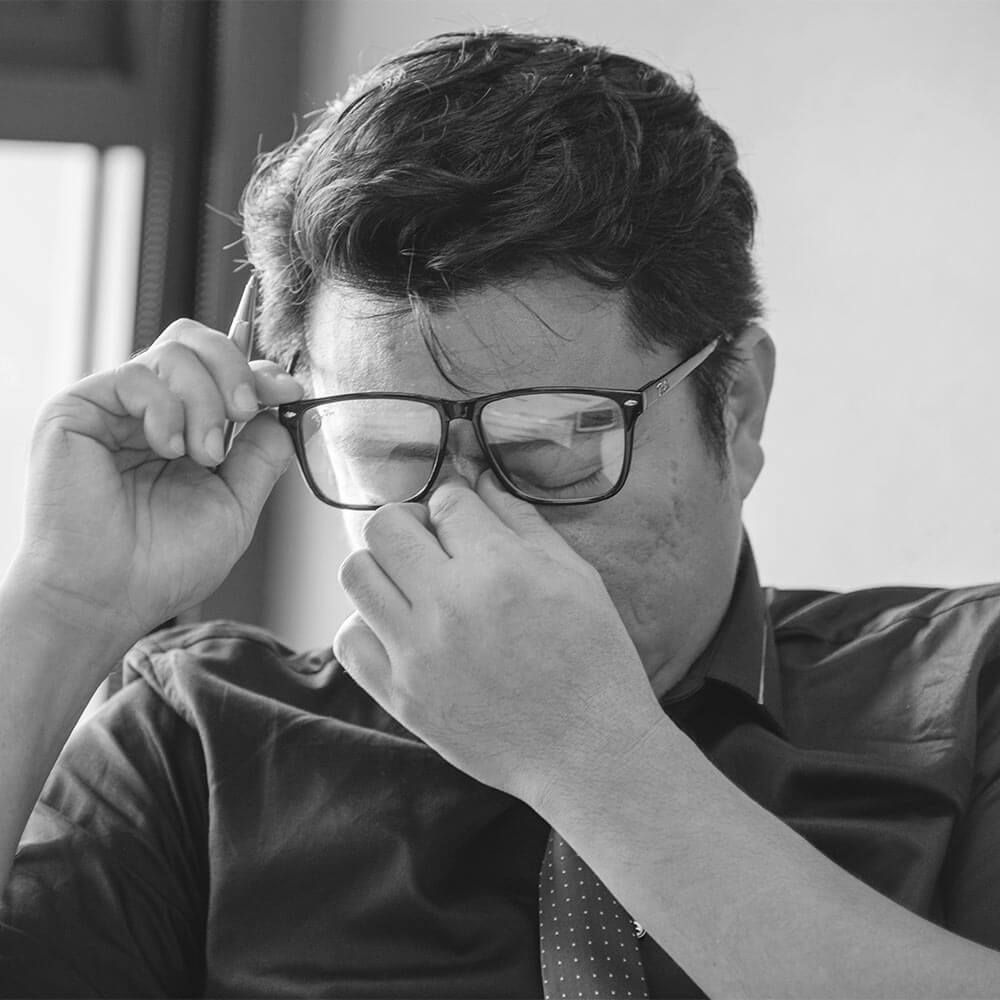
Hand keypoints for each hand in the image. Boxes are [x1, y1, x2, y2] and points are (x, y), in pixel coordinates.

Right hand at [13, 319, 302, 653]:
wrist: (111, 596)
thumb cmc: (166, 563)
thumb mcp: (235, 505)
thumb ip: (262, 456)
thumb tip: (290, 411)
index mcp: (185, 428)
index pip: (222, 372)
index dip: (258, 372)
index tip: (289, 392)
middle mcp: (149, 410)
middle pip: (197, 342)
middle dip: (236, 370)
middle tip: (245, 412)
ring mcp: (113, 407)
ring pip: (174, 353)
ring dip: (204, 401)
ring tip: (201, 455)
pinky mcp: (77, 409)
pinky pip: (136, 375)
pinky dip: (166, 408)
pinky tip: (168, 448)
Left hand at [334, 472, 664, 807]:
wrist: (587, 751)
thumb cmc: (594, 660)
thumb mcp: (576, 577)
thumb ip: (522, 522)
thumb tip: (480, 480)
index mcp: (500, 568)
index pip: (446, 499)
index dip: (456, 501)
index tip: (465, 519)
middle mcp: (449, 605)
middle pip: (386, 525)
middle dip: (410, 522)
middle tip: (432, 542)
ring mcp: (417, 653)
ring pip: (356, 573)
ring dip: (381, 566)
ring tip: (412, 583)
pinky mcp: (401, 696)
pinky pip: (348, 639)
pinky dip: (367, 624)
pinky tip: (400, 629)